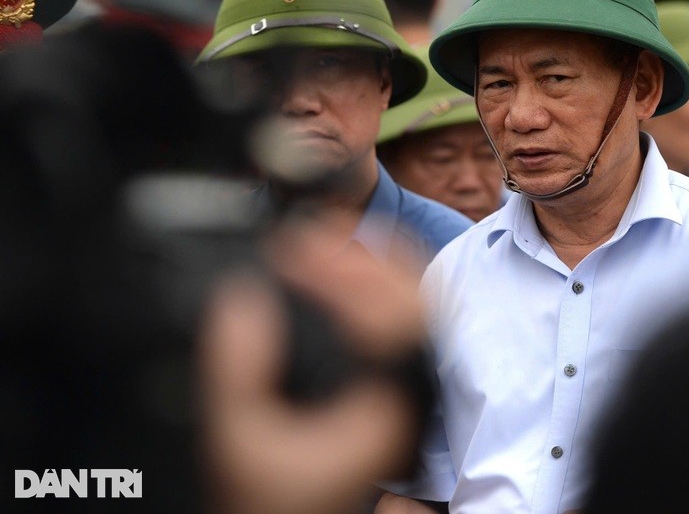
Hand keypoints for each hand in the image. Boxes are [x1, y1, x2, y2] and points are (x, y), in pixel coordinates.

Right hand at [201, 211, 427, 513]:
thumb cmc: (268, 494)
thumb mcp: (238, 439)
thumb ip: (236, 369)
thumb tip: (241, 299)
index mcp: (386, 402)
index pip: (388, 317)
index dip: (342, 274)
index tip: (292, 254)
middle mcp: (410, 390)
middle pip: (411, 301)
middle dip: (358, 259)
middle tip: (302, 240)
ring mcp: (407, 384)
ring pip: (412, 304)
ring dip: (369, 265)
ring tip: (314, 244)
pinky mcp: (392, 380)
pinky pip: (400, 318)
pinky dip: (375, 283)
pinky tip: (340, 267)